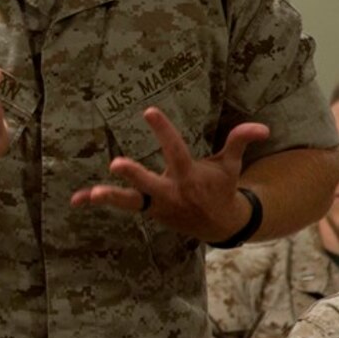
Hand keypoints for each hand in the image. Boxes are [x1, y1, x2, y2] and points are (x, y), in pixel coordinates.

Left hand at [71, 107, 268, 241]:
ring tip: (91, 195)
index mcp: (188, 176)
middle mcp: (169, 192)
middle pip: (149, 185)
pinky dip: (97, 203)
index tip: (149, 111)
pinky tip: (75, 200)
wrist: (218, 225)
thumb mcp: (231, 165)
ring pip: (130, 202)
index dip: (163, 130)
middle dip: (134, 176)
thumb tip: (263, 127)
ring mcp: (155, 204)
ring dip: (111, 198)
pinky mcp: (145, 210)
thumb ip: (240, 141)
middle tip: (115, 164)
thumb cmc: (220, 188)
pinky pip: (119, 207)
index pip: (174, 150)